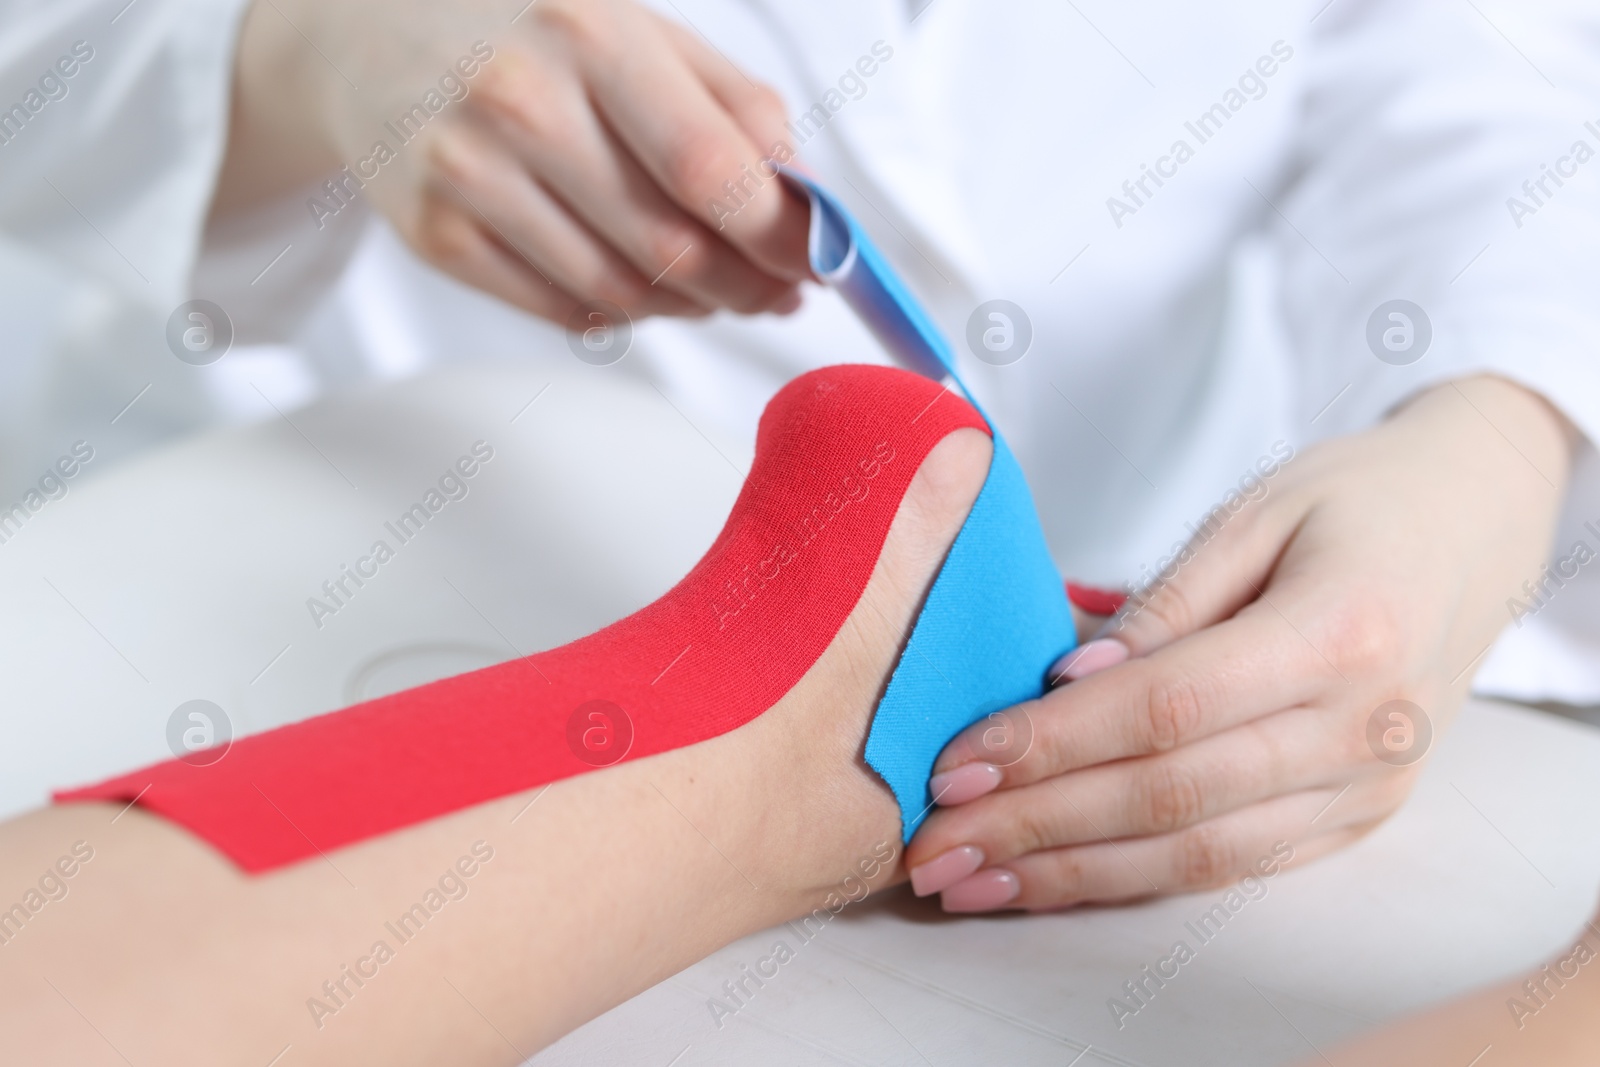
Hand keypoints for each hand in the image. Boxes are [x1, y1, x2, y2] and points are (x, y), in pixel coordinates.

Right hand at [216, 0, 809, 322]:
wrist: (370, 38)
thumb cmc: (532, 34)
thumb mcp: (639, 29)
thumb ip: (732, 105)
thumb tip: (804, 197)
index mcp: (593, 36)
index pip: (712, 168)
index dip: (780, 234)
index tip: (817, 261)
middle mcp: (522, 104)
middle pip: (673, 247)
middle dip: (747, 285)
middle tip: (778, 293)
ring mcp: (468, 176)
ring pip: (622, 292)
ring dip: (691, 307)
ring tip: (716, 289)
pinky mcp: (436, 237)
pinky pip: (565, 310)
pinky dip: (625, 314)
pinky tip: (643, 288)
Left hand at [905, 375, 1577, 911]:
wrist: (1473, 529)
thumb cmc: (1355, 500)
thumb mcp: (1256, 514)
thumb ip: (1164, 605)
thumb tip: (1068, 683)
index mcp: (1341, 631)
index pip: (1167, 708)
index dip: (1051, 743)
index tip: (955, 764)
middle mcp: (1364, 728)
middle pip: (1169, 796)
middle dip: (1035, 825)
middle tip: (932, 844)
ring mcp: (1367, 786)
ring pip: (1196, 856)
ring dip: (1070, 876)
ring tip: (969, 882)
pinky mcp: (1358, 818)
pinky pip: (1233, 867)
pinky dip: (1132, 881)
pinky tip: (1054, 881)